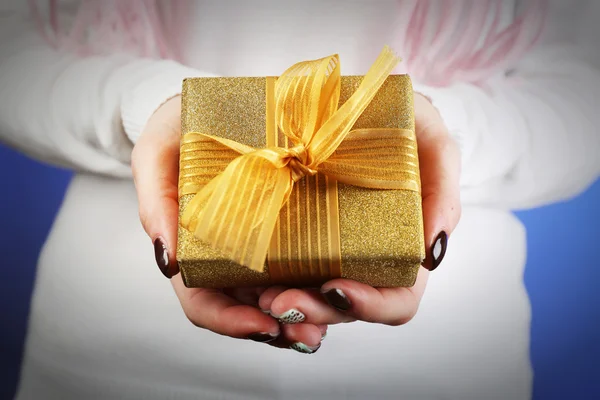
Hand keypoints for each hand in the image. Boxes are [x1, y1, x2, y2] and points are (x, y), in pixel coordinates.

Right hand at [131, 95, 326, 348]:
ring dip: (306, 314)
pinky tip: (343, 287)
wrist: (207, 110)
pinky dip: (321, 283)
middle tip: (307, 330)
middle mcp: (227, 256)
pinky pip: (303, 265)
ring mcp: (258, 247)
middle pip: (246, 309)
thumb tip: (169, 260)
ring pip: (279, 295)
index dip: (228, 321)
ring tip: (331, 315)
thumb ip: (155, 200)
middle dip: (277, 325)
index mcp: (191, 249)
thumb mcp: (157, 152)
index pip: (202, 301)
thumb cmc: (177, 129)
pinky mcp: (288, 230)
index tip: (262, 323)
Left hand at [257, 92, 460, 334]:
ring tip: (260, 296)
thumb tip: (431, 253)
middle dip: (314, 311)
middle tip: (278, 301)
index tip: (337, 289)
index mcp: (402, 247)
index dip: (372, 305)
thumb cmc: (405, 122)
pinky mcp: (294, 234)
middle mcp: (364, 257)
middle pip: (345, 307)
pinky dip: (265, 285)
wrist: (362, 101)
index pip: (397, 299)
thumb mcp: (434, 142)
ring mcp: (326, 248)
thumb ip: (443, 190)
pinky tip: (247, 281)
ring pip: (310, 298)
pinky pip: (280, 271)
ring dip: (286, 305)